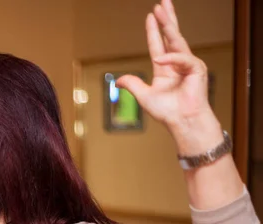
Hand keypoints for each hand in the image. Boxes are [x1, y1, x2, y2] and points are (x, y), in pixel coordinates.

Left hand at [115, 0, 217, 146]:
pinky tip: (160, 60)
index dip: (153, 30)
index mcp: (165, 68)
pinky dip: (171, 58)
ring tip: (161, 9)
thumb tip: (117, 81)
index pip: (158, 44)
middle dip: (166, 18)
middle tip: (162, 3)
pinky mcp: (196, 68)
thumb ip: (133, 85)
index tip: (150, 15)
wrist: (182, 121)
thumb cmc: (167, 111)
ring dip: (169, 24)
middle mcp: (177, 63)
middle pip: (171, 35)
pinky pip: (182, 58)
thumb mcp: (144, 96)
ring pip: (177, 40)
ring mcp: (188, 64)